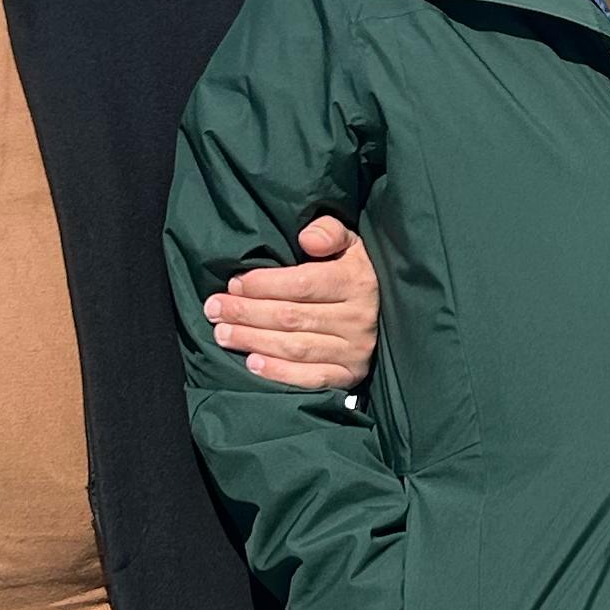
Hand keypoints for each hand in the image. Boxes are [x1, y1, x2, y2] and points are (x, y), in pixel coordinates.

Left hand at [204, 217, 378, 389]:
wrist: (396, 312)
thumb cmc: (356, 272)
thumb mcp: (350, 243)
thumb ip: (329, 231)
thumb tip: (307, 239)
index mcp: (356, 281)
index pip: (302, 284)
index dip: (262, 286)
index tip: (233, 284)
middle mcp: (358, 318)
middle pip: (291, 317)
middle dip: (246, 313)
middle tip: (214, 310)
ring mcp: (355, 350)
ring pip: (295, 348)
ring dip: (253, 341)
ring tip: (223, 334)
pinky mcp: (351, 375)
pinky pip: (311, 378)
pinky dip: (279, 373)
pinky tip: (252, 363)